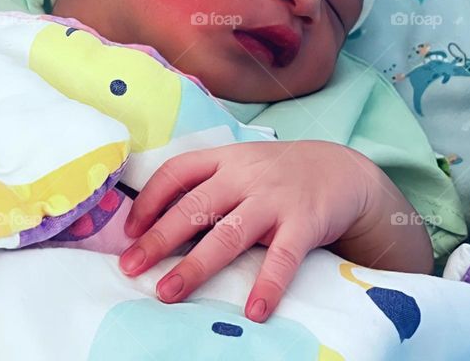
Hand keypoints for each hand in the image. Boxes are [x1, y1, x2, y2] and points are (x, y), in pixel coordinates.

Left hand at [118, 140, 424, 322]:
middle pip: (195, 207)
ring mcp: (275, 199)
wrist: (342, 169)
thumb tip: (153, 220)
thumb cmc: (279, 174)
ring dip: (195, 266)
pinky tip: (253, 312)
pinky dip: (267, 285)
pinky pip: (282, 258)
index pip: (177, 171)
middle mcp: (246, 175)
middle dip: (159, 239)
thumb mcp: (241, 164)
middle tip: (130, 267)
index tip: (127, 231)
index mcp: (226, 158)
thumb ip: (207, 183)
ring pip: (228, 235)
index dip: (148, 199)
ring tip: (168, 293)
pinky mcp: (305, 222)